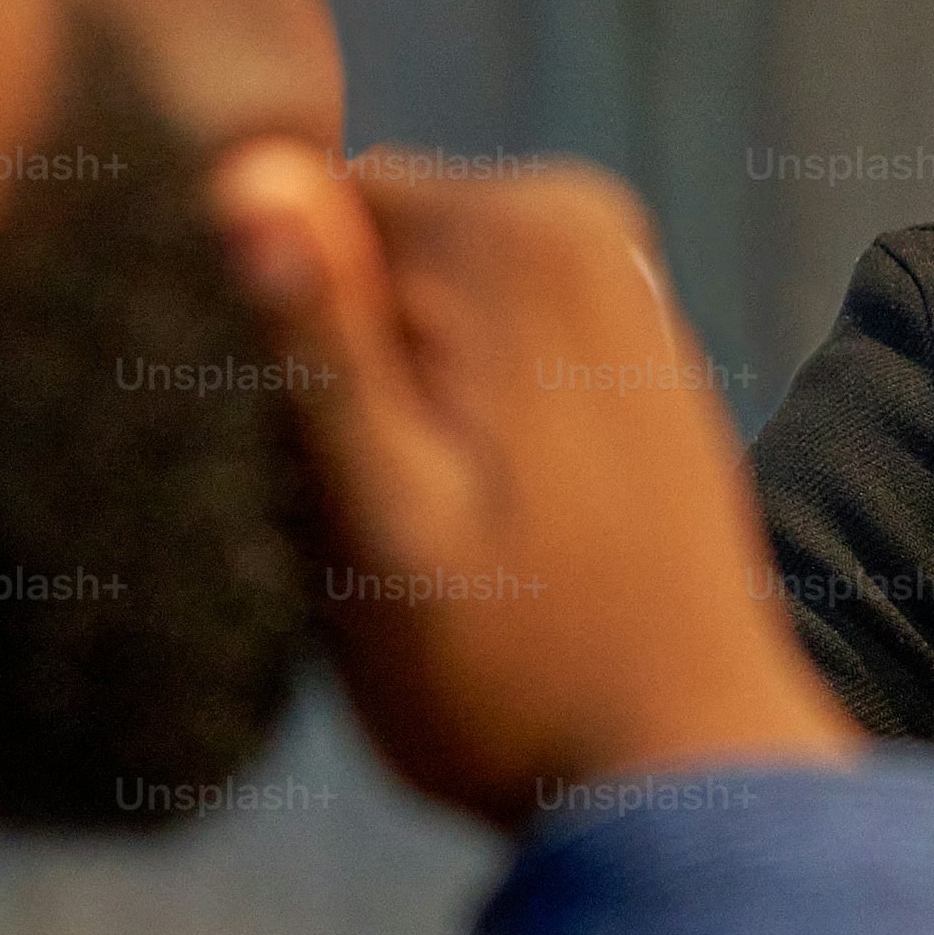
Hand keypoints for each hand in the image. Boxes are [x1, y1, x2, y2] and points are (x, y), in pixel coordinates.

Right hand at [208, 141, 853, 824]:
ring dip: (389, 410)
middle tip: (377, 515)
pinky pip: (480, 346)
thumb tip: (248, 167)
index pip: (292, 210)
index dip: (269, 341)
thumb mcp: (375, 516)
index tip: (319, 464)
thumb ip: (313, 337)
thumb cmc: (512, 671)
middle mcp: (585, 222)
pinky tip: (490, 529)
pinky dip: (453, 425)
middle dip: (335, 371)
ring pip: (411, 309)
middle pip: (359, 253)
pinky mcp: (629, 349)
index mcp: (518, 230)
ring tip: (440, 533)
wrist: (684, 767)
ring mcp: (619, 282)